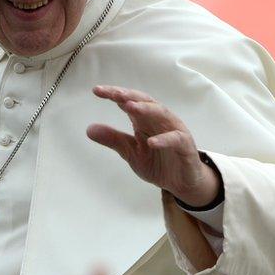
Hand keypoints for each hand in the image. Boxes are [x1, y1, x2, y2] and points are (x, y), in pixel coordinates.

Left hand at [87, 86, 218, 206]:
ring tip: (129, 106)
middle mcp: (159, 120)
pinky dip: (164, 140)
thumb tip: (89, 129)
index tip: (96, 90)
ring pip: (161, 113)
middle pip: (144, 102)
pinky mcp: (185, 146)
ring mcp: (174, 131)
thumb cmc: (159, 162)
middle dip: (128, 96)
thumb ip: (113, 139)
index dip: (114, 95)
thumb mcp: (131, 152)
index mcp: (144, 120)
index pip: (128, 102)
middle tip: (113, 93)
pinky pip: (175, 139)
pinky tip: (151, 142)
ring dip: (146, 109)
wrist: (181, 183)